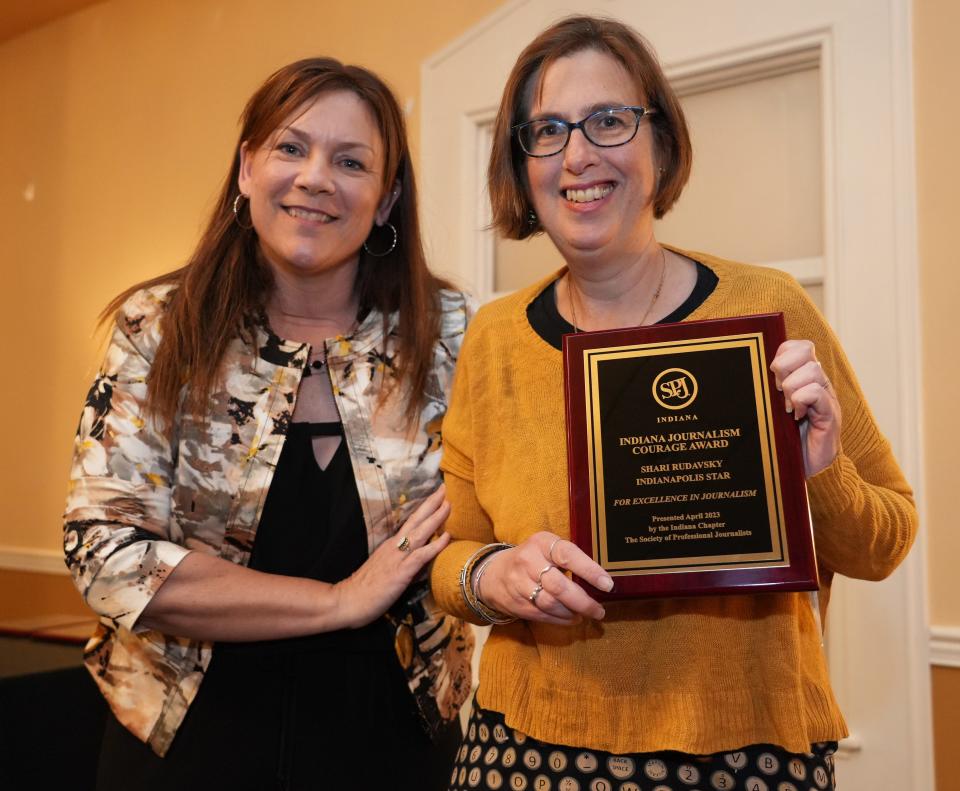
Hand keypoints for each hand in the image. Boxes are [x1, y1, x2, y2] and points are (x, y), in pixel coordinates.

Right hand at [335, 485, 450, 628]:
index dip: (423, 510)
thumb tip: (420, 564)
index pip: (410, 523)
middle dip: (431, 504)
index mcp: (390, 546)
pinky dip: (435, 545)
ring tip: (448, 504)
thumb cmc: (364, 590)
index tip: (435, 497)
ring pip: (420, 532)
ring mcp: (397, 557)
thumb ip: (402, 565)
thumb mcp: (385, 571)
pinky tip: (446, 537)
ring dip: (435, 518)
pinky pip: (421, 555)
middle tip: (444, 488)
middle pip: (415, 520)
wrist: (347, 600)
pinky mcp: (400, 572)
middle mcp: (394, 546)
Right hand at [475, 531, 612, 624]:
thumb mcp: (546, 547)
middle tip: (599, 610)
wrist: (492, 573)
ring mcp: (519, 583)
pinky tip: (570, 618)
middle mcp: (528, 561)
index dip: (589, 570)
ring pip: (551, 604)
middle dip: (583, 601)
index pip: (568, 555)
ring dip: (572, 613)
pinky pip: (543, 615)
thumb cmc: (531, 558)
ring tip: (585, 614)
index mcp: (541, 543)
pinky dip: (561, 620)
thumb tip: (600, 579)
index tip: (608, 584)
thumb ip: (568, 558)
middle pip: (559, 586)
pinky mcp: (516, 603)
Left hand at [770, 340, 841, 475]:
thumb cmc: (779, 439)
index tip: (771, 375)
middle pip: (806, 349)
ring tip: (788, 407)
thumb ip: (763, 391)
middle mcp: (816, 382)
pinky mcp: (830, 414)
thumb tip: (741, 371)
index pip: (797, 346)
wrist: (795, 469)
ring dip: (793, 387)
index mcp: (801, 377)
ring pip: (812, 369)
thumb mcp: (767, 410)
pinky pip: (817, 392)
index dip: (782, 353)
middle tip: (778, 390)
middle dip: (785, 366)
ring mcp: (825, 397)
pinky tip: (797, 415)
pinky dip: (802, 400)